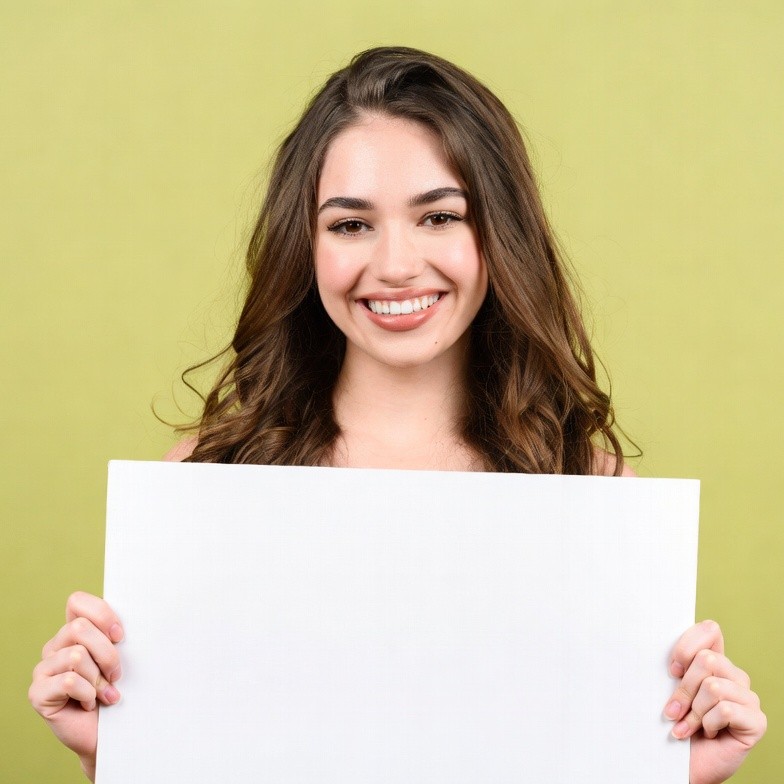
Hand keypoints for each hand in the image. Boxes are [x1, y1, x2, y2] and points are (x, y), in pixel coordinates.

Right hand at [29, 591, 123, 781]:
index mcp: (73, 632)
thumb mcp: (121, 657)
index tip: (120, 635)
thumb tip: (130, 618)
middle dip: (107, 652)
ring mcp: (43, 669)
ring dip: (99, 678)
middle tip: (117, 674)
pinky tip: (90, 704)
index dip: (101, 613)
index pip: (77, 601)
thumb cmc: (118, 690)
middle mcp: (54, 646)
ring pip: (77, 655)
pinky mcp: (38, 693)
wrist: (110, 733)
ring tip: (105, 693)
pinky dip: (89, 693)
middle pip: (80, 628)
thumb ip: (116, 635)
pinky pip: (70, 681)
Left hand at [664, 620, 765, 783]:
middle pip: (707, 660)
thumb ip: (675, 666)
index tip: (671, 670)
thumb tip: (663, 648)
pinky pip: (726, 709)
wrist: (680, 765)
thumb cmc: (673, 724)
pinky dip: (707, 724)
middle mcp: (734, 676)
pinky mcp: (756, 721)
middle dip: (684, 689)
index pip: (710, 630)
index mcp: (715, 662)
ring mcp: (748, 698)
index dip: (686, 646)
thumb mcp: (669, 689)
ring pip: (713, 686)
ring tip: (688, 726)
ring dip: (693, 711)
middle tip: (674, 710)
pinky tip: (707, 734)